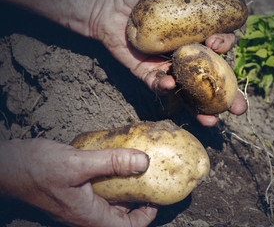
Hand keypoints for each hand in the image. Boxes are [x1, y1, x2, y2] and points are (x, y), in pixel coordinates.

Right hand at [0, 138, 157, 226]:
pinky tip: (113, 160)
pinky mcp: (74, 190)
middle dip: (138, 199)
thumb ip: (112, 162)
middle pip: (121, 214)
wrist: (5, 167)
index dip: (145, 216)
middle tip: (149, 178)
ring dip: (125, 186)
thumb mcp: (77, 163)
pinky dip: (110, 176)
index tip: (156, 197)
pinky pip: (99, 187)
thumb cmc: (34, 169)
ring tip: (136, 166)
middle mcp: (86, 212)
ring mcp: (79, 202)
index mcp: (88, 215)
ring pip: (110, 199)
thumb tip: (144, 161)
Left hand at [88, 0, 246, 126]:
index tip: (219, 44)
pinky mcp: (147, 72)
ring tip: (211, 121)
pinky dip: (165, 86)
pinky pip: (158, 84)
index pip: (219, 45)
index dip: (225, 46)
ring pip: (188, 90)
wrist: (107, 3)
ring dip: (200, 108)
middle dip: (226, 95)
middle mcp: (186, 53)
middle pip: (211, 77)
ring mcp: (168, 65)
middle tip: (238, 109)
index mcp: (197, 33)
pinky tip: (170, 83)